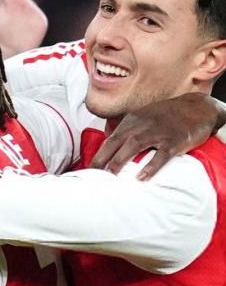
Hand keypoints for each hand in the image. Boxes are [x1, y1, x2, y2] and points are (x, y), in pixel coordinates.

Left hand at [91, 93, 224, 178]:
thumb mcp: (143, 118)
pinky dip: (151, 166)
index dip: (98, 154)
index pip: (110, 139)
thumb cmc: (166, 116)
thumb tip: (108, 143)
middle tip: (92, 175)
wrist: (196, 108)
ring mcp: (158, 132)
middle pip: (117, 141)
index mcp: (132, 120)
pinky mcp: (174, 140)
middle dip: (102, 158)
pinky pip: (161, 154)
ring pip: (134, 145)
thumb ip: (126, 129)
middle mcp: (141, 124)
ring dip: (120, 160)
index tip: (88, 169)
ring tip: (110, 176)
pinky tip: (141, 178)